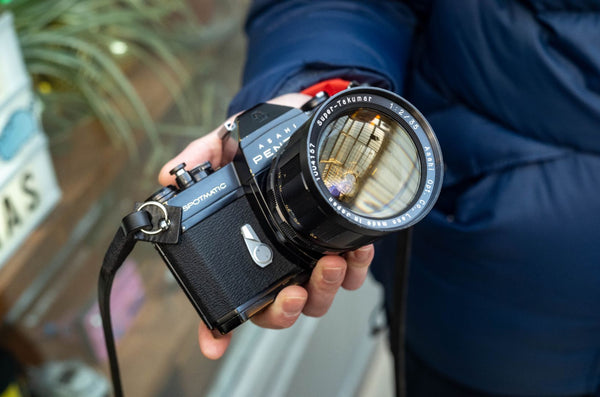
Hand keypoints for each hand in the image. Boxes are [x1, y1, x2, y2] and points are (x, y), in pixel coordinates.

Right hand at [158, 93, 374, 359]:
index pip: (227, 297)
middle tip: (294, 291)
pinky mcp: (338, 244)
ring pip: (316, 297)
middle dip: (286, 308)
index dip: (215, 328)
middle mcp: (274, 262)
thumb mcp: (223, 145)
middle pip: (278, 308)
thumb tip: (168, 176)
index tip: (214, 344)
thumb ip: (198, 159)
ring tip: (329, 263)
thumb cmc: (257, 145)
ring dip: (325, 288)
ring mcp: (306, 257)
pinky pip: (350, 273)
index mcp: (243, 250)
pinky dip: (355, 268)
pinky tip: (355, 249)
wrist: (299, 125)